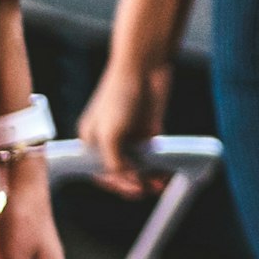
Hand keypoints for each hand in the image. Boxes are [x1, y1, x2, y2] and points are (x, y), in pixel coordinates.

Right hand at [77, 52, 165, 188]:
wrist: (144, 67)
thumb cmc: (119, 95)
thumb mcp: (111, 133)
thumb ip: (114, 161)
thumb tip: (126, 180)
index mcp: (91, 141)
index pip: (99, 171)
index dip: (114, 183)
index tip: (130, 188)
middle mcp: (109, 141)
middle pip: (120, 172)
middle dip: (132, 183)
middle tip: (145, 191)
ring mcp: (130, 136)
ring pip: (139, 166)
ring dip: (148, 178)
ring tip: (159, 186)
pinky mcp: (149, 130)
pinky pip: (153, 155)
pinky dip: (158, 166)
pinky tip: (166, 174)